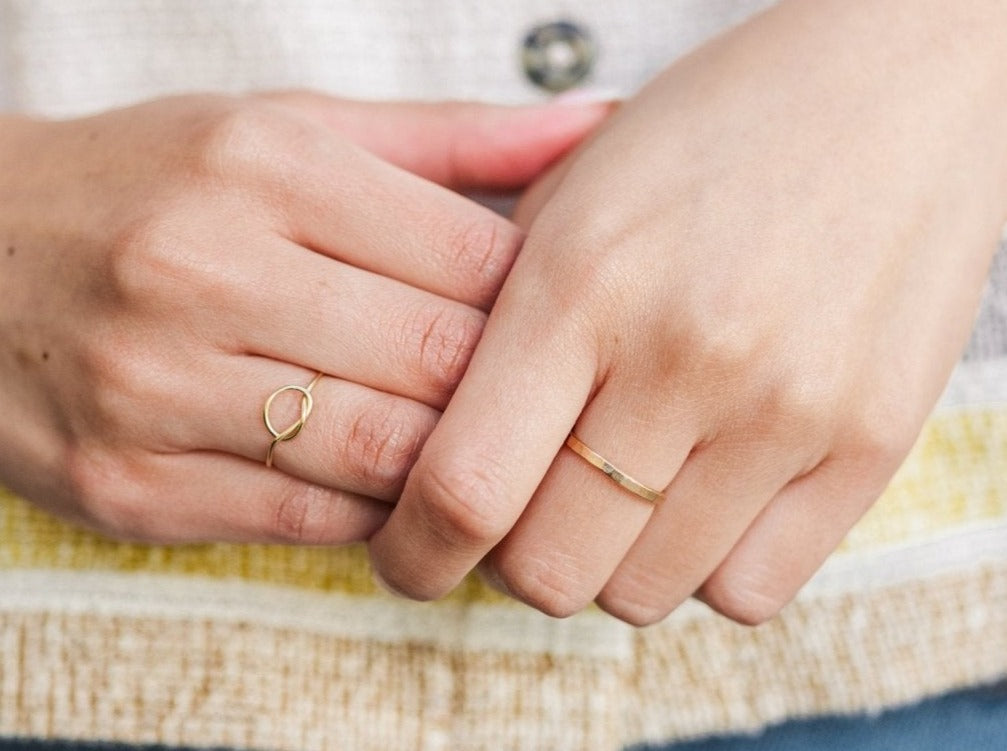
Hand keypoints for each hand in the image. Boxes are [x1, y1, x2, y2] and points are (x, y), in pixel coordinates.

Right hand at [0, 92, 606, 543]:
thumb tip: (591, 127)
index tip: (553, 321)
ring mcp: (156, 388)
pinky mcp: (129, 484)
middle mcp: (204, 272)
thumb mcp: (289, 128)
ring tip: (472, 445)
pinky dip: (377, 511)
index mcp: (264, 167)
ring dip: (452, 462)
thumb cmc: (152, 184)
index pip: (476, 257)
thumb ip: (448, 139)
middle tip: (533, 396)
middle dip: (509, 390)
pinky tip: (393, 483)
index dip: (541, 304)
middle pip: (440, 360)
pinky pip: (309, 519)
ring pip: (384, 453)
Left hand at [369, 0, 1006, 623]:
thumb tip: (443, 449)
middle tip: (524, 515)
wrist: (896, 94)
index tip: (412, 557)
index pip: (463, 487)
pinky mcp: (871, 445)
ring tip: (624, 490)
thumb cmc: (714, 133)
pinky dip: (703, 570)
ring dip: (609, 565)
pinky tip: (702, 501)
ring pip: (643, 594)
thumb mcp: (571, 191)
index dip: (415, 552)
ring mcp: (788, 408)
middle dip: (512, 563)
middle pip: (548, 569)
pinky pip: (748, 592)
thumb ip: (498, 323)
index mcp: (581, 281)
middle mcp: (684, 355)